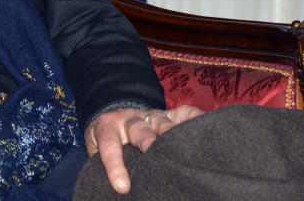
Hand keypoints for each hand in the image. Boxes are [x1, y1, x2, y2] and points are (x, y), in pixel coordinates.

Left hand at [84, 104, 202, 194]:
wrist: (113, 115)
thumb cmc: (106, 142)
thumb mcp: (97, 151)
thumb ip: (101, 166)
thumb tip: (116, 191)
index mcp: (107, 128)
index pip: (110, 147)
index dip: (115, 166)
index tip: (122, 187)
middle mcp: (129, 120)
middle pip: (139, 131)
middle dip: (148, 144)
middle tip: (156, 155)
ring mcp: (150, 115)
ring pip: (162, 123)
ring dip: (173, 136)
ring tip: (186, 151)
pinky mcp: (169, 112)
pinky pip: (184, 113)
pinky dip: (196, 119)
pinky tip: (206, 128)